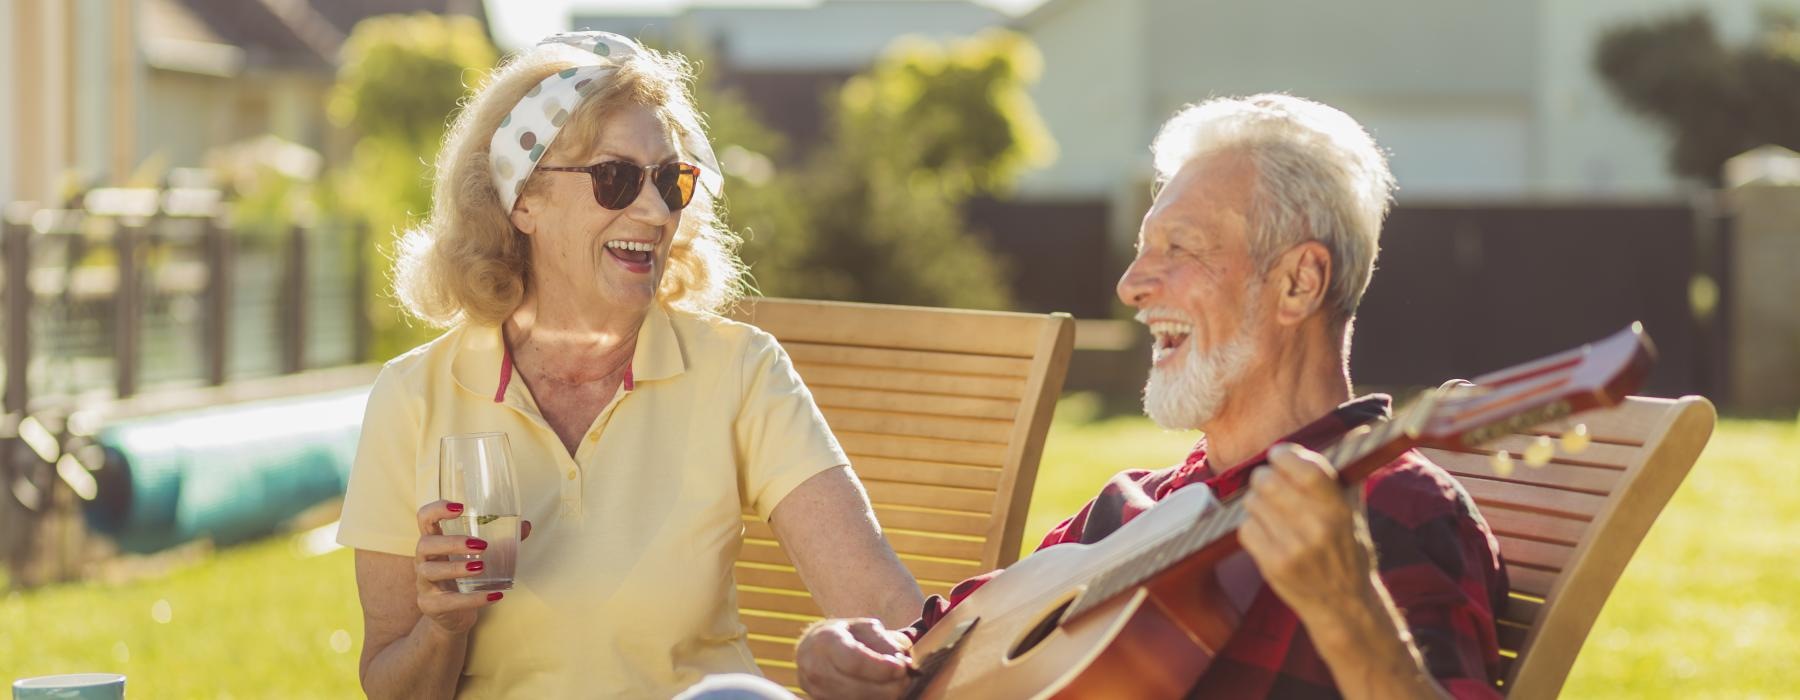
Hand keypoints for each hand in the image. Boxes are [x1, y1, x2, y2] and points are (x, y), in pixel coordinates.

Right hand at [411, 500, 532, 635]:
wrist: (453, 616)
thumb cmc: (464, 578)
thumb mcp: (480, 557)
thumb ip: (502, 540)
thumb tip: (526, 525)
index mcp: (435, 542)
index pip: (425, 518)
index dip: (437, 509)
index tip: (460, 508)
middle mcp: (424, 560)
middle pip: (425, 544)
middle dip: (452, 542)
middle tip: (481, 545)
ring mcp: (424, 583)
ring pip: (430, 571)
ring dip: (456, 567)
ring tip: (481, 567)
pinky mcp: (430, 605)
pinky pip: (447, 602)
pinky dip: (472, 599)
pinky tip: (494, 596)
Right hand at [796, 618, 912, 699]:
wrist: (812, 650)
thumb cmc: (843, 636)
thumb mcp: (862, 627)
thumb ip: (882, 640)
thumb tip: (901, 659)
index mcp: (826, 642)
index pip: (855, 661)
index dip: (881, 668)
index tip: (902, 667)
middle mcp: (816, 669)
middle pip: (859, 689)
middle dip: (890, 686)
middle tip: (907, 676)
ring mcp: (817, 691)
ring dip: (885, 695)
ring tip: (897, 683)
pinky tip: (883, 690)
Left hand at [1238, 443, 1378, 621]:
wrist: (1344, 605)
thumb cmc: (1348, 550)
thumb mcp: (1355, 512)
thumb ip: (1345, 475)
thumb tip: (1352, 430)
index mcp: (1339, 510)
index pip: (1305, 468)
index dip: (1285, 456)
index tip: (1280, 455)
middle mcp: (1317, 528)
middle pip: (1268, 481)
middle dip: (1266, 478)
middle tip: (1271, 483)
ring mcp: (1293, 549)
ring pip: (1252, 502)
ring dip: (1257, 502)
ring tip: (1273, 512)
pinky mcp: (1272, 566)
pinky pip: (1246, 528)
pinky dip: (1252, 526)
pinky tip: (1268, 533)